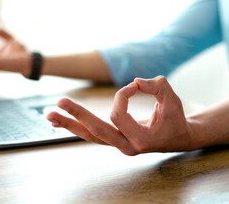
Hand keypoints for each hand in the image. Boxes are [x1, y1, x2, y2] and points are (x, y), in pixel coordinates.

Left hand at [46, 76, 195, 154]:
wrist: (179, 138)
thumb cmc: (175, 118)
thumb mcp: (172, 99)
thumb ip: (157, 86)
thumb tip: (136, 82)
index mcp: (142, 139)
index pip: (119, 115)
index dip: (123, 95)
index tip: (136, 86)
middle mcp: (127, 147)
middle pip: (96, 131)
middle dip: (77, 115)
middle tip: (59, 102)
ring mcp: (119, 145)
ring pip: (90, 136)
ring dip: (69, 124)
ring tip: (49, 116)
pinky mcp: (114, 140)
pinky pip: (92, 135)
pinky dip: (76, 127)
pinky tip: (60, 121)